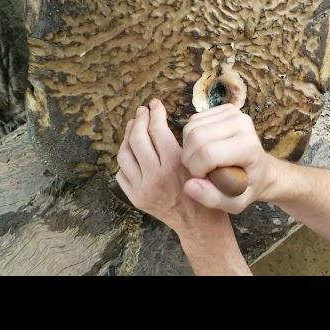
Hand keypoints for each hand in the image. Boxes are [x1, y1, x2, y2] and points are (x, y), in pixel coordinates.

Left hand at [115, 99, 229, 234]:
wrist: (200, 225)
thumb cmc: (208, 192)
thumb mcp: (202, 164)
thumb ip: (185, 146)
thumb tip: (168, 122)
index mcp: (175, 165)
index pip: (157, 129)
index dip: (155, 113)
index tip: (156, 104)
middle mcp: (155, 176)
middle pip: (137, 138)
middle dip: (138, 119)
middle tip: (142, 111)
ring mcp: (142, 189)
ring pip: (124, 154)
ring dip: (127, 136)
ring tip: (133, 126)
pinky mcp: (136, 198)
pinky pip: (121, 173)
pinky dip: (124, 159)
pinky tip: (131, 150)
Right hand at [181, 104, 277, 213]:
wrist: (261, 170)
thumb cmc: (248, 187)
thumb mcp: (234, 203)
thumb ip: (212, 198)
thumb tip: (188, 185)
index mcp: (248, 146)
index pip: (207, 153)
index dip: (197, 170)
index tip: (204, 180)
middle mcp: (242, 123)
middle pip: (196, 137)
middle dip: (190, 159)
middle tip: (201, 172)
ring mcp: (233, 112)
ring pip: (190, 127)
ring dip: (189, 149)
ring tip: (203, 162)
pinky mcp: (224, 109)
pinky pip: (193, 121)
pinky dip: (191, 138)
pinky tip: (204, 148)